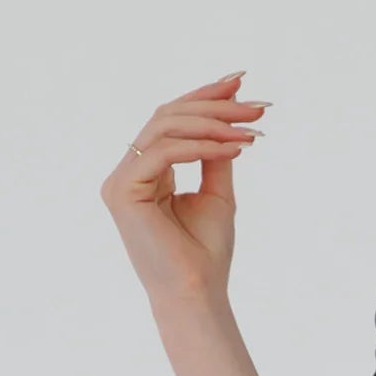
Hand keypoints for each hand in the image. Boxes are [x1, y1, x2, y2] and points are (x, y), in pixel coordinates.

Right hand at [99, 70, 267, 307]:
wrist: (197, 292)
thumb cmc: (205, 251)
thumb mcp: (218, 193)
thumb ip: (217, 155)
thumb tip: (232, 117)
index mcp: (146, 171)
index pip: (172, 120)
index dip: (205, 97)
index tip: (241, 83)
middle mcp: (128, 172)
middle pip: (167, 117)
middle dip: (215, 106)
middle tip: (255, 108)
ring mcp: (120, 181)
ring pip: (164, 129)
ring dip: (213, 124)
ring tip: (251, 130)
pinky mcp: (122, 191)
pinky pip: (163, 153)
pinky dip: (201, 147)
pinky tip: (234, 149)